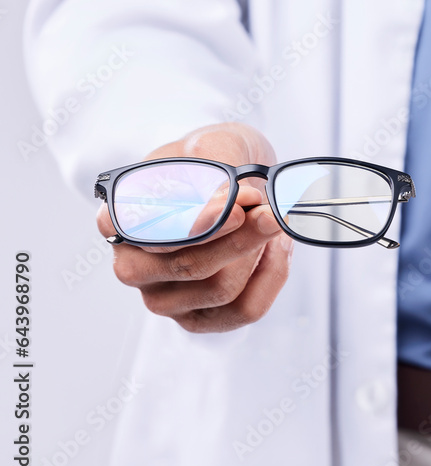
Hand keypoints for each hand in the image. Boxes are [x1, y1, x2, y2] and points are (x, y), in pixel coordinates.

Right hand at [98, 122, 292, 332]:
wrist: (230, 179)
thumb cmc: (211, 163)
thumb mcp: (211, 147)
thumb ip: (216, 172)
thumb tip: (232, 203)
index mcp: (119, 218)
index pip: (153, 232)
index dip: (201, 223)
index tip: (241, 205)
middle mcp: (132, 264)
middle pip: (191, 265)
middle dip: (242, 238)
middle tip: (273, 212)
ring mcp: (161, 297)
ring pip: (221, 289)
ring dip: (259, 252)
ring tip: (271, 221)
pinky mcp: (197, 318)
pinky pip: (244, 309)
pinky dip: (271, 276)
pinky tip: (276, 247)